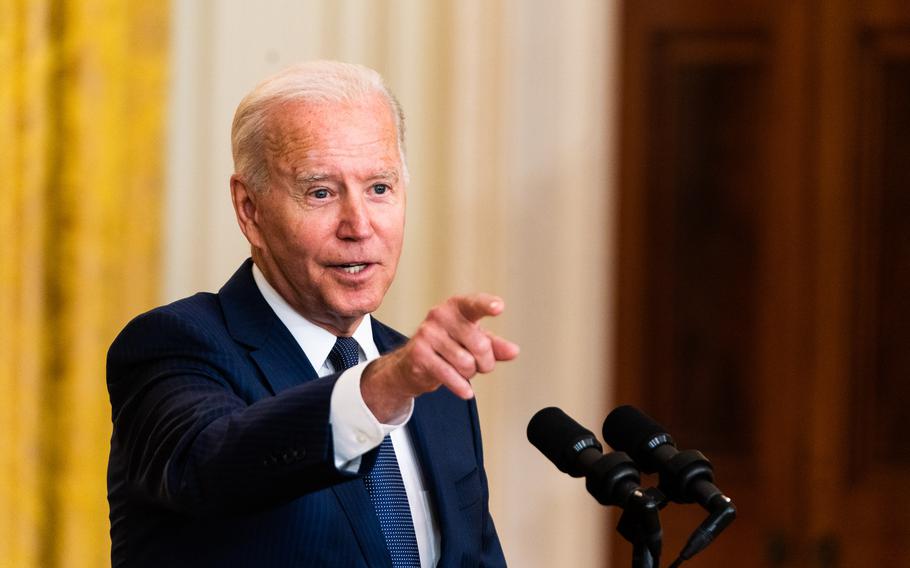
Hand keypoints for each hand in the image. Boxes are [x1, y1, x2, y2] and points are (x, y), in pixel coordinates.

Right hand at [361, 293, 519, 422]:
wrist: (414, 362)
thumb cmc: (449, 347)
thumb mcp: (475, 342)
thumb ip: (495, 345)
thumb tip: (513, 351)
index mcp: (457, 307)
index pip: (474, 304)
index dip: (487, 305)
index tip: (499, 307)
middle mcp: (440, 315)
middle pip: (479, 344)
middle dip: (485, 362)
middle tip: (479, 365)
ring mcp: (427, 333)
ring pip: (466, 363)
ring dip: (470, 374)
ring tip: (462, 370)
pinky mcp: (418, 354)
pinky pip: (449, 374)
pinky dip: (461, 386)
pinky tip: (466, 391)